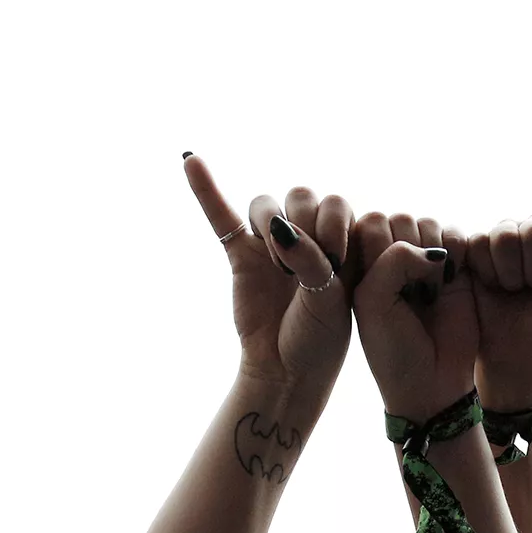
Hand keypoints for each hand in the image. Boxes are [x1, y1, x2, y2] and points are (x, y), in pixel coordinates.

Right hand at [184, 158, 353, 393]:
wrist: (287, 370)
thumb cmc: (319, 338)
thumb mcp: (328, 299)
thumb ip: (310, 259)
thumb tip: (279, 227)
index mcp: (339, 242)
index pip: (333, 203)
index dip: (332, 223)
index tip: (335, 260)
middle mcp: (305, 236)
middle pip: (299, 195)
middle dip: (304, 222)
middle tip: (304, 267)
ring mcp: (270, 244)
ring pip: (265, 205)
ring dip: (271, 224)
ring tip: (281, 267)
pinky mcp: (240, 255)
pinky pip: (220, 216)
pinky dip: (206, 189)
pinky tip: (191, 161)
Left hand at [352, 213, 478, 423]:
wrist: (434, 383)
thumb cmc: (394, 350)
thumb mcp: (373, 302)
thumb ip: (392, 260)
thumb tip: (433, 249)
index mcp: (362, 264)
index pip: (369, 222)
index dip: (377, 247)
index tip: (383, 290)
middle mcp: (392, 258)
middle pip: (400, 219)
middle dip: (406, 253)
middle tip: (410, 296)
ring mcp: (426, 261)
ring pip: (428, 224)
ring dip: (430, 254)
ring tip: (428, 293)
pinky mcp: (458, 268)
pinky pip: (457, 236)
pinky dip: (455, 252)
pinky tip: (448, 283)